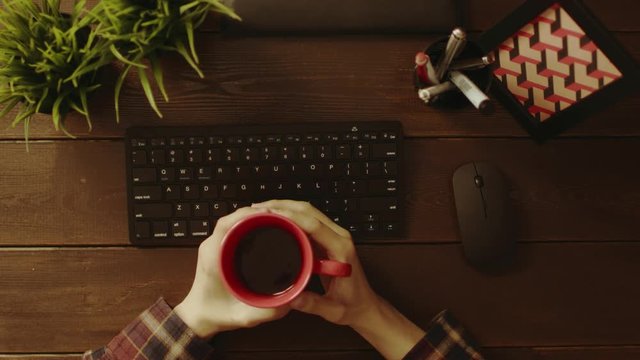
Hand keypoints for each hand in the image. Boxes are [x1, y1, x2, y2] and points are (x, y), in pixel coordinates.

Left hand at [174, 207, 289, 338]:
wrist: (199, 318)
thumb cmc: (216, 315)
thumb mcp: (244, 317)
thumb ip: (267, 312)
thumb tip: (293, 300)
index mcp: (213, 258)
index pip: (225, 225)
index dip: (246, 214)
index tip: (268, 213)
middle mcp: (212, 247)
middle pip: (232, 219)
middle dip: (256, 213)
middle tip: (280, 216)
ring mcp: (214, 246)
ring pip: (233, 222)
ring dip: (253, 218)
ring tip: (276, 220)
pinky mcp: (219, 248)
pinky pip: (233, 229)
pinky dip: (248, 225)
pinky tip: (265, 228)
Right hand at [252, 200, 425, 358]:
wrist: (364, 305)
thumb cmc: (352, 305)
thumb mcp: (333, 310)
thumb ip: (313, 304)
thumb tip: (291, 298)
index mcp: (341, 250)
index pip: (314, 225)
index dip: (291, 217)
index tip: (271, 214)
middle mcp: (339, 237)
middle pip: (309, 211)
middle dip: (282, 205)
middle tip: (258, 209)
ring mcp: (334, 236)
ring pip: (308, 211)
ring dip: (285, 207)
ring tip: (261, 210)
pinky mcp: (327, 239)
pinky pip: (308, 220)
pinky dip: (290, 216)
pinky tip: (275, 219)